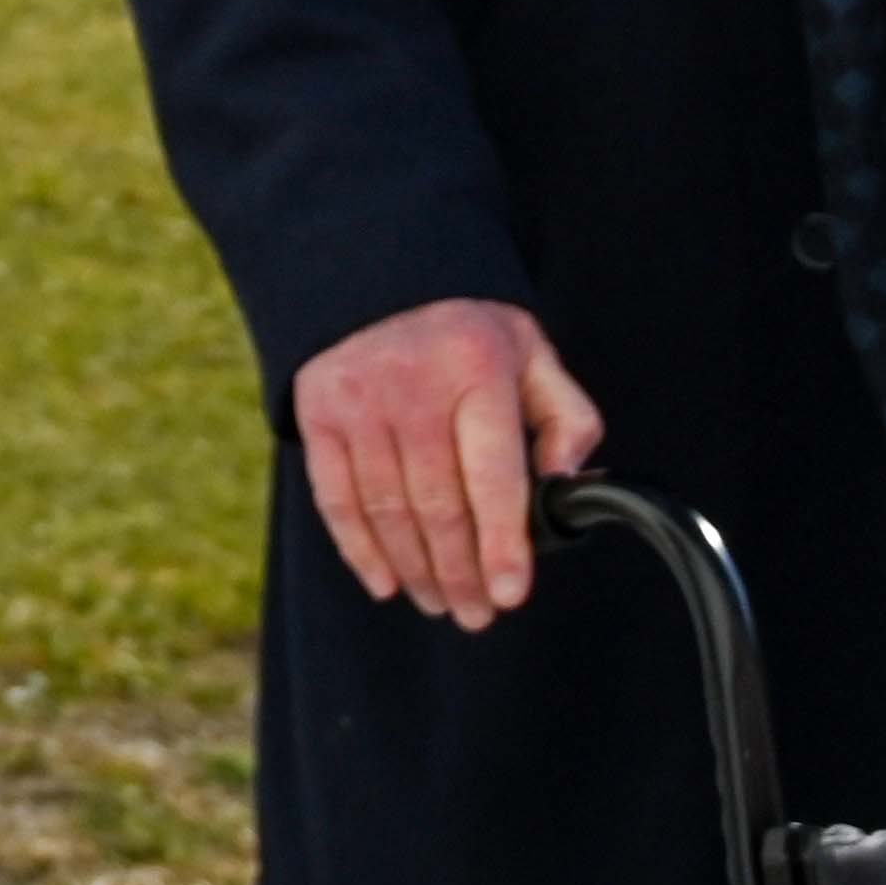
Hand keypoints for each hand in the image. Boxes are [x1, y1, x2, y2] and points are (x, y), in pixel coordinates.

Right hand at [291, 296, 603, 626]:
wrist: (374, 270)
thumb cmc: (466, 329)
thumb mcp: (532, 353)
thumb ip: (567, 417)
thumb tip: (567, 483)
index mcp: (476, 370)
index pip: (491, 476)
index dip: (501, 544)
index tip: (509, 594)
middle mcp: (413, 386)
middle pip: (437, 506)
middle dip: (460, 573)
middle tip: (476, 613)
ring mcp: (359, 400)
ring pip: (388, 509)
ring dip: (416, 569)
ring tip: (440, 602)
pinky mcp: (318, 411)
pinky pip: (335, 495)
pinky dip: (358, 547)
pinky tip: (385, 581)